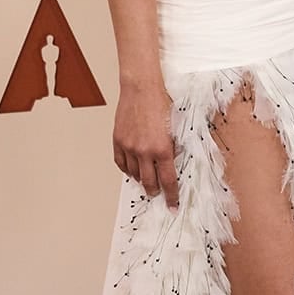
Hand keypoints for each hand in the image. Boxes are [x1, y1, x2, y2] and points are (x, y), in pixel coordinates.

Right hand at [113, 83, 179, 208]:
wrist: (142, 88)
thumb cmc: (161, 103)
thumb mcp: (176, 128)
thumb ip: (173, 148)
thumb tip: (173, 163)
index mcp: (163, 149)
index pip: (168, 181)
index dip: (171, 196)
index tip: (173, 206)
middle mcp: (145, 151)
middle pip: (149, 182)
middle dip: (155, 191)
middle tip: (158, 194)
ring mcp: (129, 147)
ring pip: (133, 174)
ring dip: (141, 179)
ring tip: (146, 179)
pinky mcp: (118, 141)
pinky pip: (121, 163)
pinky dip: (127, 169)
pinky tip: (132, 169)